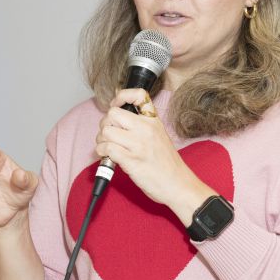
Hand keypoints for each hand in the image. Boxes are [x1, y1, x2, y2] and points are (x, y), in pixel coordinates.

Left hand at [95, 89, 213, 223]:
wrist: (178, 184)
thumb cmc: (167, 164)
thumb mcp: (159, 136)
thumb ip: (141, 125)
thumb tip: (118, 115)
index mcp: (154, 121)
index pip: (138, 95)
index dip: (121, 96)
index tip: (116, 105)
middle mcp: (146, 129)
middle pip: (112, 114)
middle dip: (105, 124)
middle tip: (110, 135)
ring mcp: (138, 145)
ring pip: (106, 131)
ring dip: (101, 140)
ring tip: (108, 147)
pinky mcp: (131, 160)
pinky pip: (107, 148)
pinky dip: (102, 152)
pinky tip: (108, 156)